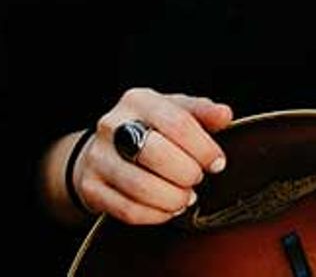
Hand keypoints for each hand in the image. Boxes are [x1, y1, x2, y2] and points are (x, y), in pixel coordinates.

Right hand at [65, 90, 233, 225]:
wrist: (102, 150)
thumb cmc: (147, 130)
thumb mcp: (174, 112)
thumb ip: (201, 113)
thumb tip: (224, 115)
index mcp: (138, 101)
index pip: (178, 123)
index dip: (204, 148)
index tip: (216, 162)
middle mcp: (113, 125)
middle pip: (158, 155)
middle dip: (187, 173)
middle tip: (196, 178)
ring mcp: (98, 157)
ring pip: (142, 187)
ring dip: (173, 198)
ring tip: (184, 196)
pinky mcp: (91, 187)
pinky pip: (129, 210)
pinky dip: (156, 215)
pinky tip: (167, 208)